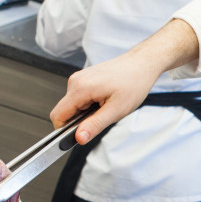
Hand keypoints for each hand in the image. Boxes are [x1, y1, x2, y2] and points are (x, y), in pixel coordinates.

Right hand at [50, 19, 200, 143]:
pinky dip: (90, 104)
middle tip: (104, 116)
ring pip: (73, 105)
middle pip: (65, 111)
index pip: (57, 116)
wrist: (143, 64)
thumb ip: (95, 125)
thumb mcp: (116, 110)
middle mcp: (75, 81)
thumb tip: (79, 138)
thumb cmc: (134, 83)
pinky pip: (79, 97)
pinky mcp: (84, 78)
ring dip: (87, 112)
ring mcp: (79, 78)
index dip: (66, 130)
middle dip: (80, 120)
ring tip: (107, 106)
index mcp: (80, 88)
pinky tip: (106, 99)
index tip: (81, 134)